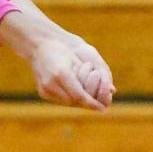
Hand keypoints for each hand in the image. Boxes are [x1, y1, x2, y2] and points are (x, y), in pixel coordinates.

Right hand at [0, 6, 114, 110]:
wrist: (38, 43)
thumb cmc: (64, 47)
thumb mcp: (83, 57)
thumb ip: (98, 74)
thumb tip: (113, 91)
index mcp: (61, 74)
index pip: (80, 96)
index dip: (92, 103)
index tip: (102, 108)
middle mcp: (51, 84)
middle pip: (74, 102)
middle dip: (86, 103)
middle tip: (97, 104)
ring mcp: (44, 89)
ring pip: (67, 103)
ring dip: (78, 101)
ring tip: (87, 97)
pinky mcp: (42, 92)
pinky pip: (59, 100)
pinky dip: (69, 98)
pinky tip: (74, 93)